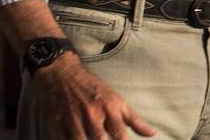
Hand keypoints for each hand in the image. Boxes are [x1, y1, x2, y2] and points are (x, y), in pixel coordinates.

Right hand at [35, 53, 156, 139]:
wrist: (63, 75)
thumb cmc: (95, 90)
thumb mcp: (118, 100)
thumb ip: (135, 120)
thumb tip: (152, 134)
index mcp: (109, 108)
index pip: (120, 134)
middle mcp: (92, 114)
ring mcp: (73, 121)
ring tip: (90, 139)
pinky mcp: (56, 126)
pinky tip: (76, 139)